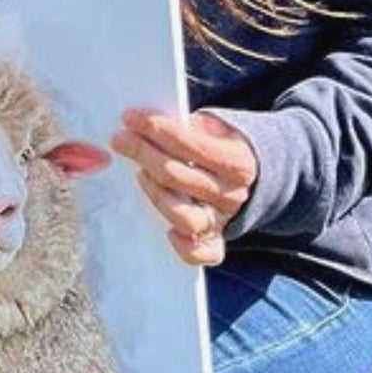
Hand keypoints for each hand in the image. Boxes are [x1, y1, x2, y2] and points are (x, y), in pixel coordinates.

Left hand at [110, 109, 256, 266]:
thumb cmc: (219, 146)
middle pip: (180, 177)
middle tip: (119, 139)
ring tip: (138, 173)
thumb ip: (190, 126)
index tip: (130, 117)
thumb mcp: (215, 128)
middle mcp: (232, 195)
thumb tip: (150, 123)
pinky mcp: (215, 239)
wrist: (251, 175)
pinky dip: (186, 249)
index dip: (158, 129)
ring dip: (156, 194)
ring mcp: (222, 219)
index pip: (193, 146)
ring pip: (185, 217)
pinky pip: (203, 254)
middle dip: (144, 154)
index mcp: (238, 163)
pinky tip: (167, 233)